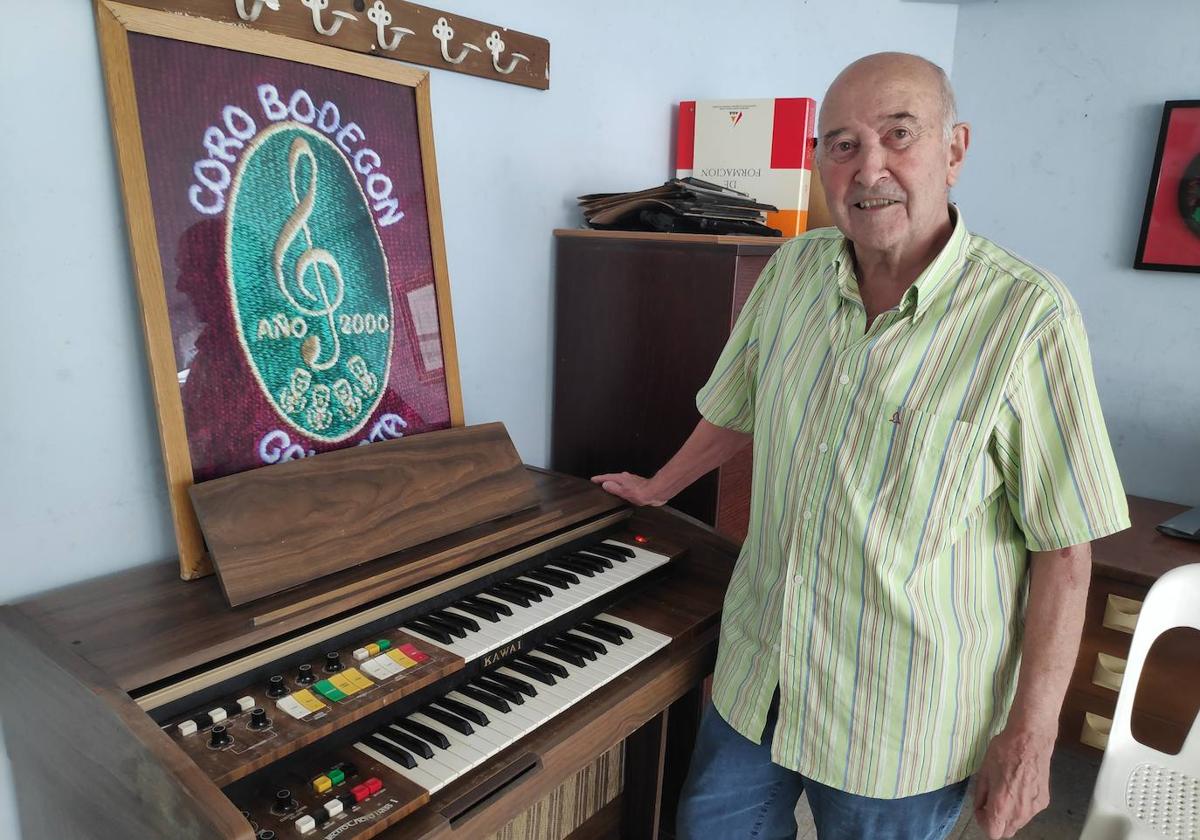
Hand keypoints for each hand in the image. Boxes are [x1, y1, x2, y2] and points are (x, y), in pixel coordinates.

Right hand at [591, 472, 664, 506]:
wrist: (656, 492)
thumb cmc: (642, 492)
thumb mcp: (624, 492)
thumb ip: (613, 488)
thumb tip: (605, 484)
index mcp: (621, 478)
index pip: (607, 477)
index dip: (599, 479)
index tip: (593, 479)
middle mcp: (626, 478)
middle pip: (613, 478)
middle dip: (606, 480)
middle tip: (599, 483)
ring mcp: (632, 481)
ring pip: (620, 481)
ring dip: (614, 484)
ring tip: (609, 487)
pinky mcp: (637, 485)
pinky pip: (625, 485)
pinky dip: (621, 487)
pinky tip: (623, 492)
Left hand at [973, 722, 1054, 837]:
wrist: (1031, 739)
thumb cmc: (1004, 752)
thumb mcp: (984, 771)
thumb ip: (981, 794)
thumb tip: (980, 807)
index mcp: (1002, 805)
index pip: (993, 833)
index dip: (983, 822)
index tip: (981, 808)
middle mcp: (1020, 812)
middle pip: (1007, 832)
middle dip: (996, 822)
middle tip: (990, 803)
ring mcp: (1035, 808)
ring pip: (1019, 823)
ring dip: (1009, 816)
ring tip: (1005, 792)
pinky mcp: (1044, 801)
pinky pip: (1030, 812)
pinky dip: (1022, 807)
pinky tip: (1019, 787)